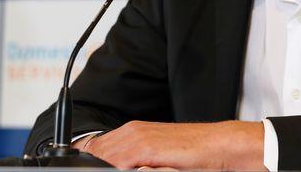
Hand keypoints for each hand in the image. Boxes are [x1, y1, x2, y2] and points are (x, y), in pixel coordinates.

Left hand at [74, 120, 264, 169]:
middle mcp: (132, 131)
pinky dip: (112, 167)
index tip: (83, 167)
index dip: (88, 159)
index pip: (96, 146)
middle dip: (89, 163)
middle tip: (82, 171)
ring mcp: (138, 138)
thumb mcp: (157, 157)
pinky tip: (112, 171)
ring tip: (94, 171)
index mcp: (133, 132)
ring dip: (99, 165)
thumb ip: (136, 162)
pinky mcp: (147, 148)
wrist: (218, 146)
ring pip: (103, 155)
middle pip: (95, 151)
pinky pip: (118, 161)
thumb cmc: (192, 154)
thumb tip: (119, 166)